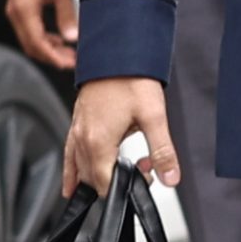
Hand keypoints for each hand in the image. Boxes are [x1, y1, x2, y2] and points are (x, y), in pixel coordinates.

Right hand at [5, 0, 77, 70]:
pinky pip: (30, 32)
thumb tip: (72, 38)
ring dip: (49, 50)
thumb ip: (66, 13)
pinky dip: (44, 40)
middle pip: (31, 46)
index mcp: (24, 9)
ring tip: (71, 54)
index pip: (36, 42)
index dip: (53, 57)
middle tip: (75, 63)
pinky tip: (61, 41)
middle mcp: (15, 13)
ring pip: (30, 41)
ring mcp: (15, 12)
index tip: (70, 65)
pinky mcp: (19, 10)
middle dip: (52, 57)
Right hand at [62, 77, 176, 197]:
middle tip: (142, 167)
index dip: (124, 188)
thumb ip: (162, 151)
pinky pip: (69, 156)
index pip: (104, 183)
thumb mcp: (154, 117)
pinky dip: (72, 172)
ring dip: (98, 175)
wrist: (116, 53)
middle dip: (115, 181)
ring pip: (79, 168)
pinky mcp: (77, 123)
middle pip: (91, 178)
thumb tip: (171, 177)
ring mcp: (77, 131)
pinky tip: (71, 185)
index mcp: (98, 142)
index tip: (144, 179)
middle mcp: (82, 139)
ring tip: (121, 171)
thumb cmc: (132, 80)